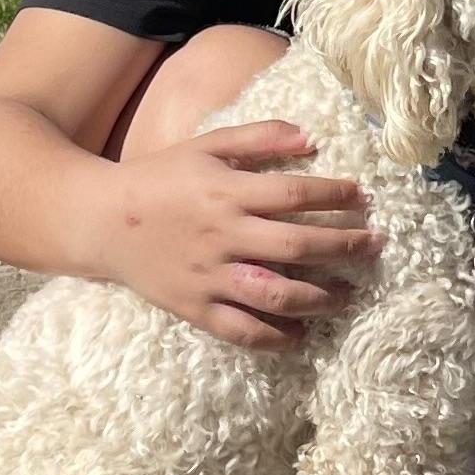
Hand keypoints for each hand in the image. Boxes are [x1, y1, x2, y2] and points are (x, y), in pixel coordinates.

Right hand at [98, 120, 377, 351]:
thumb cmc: (159, 177)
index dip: (335, 195)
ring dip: (322, 297)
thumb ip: (258, 137)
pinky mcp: (195, 308)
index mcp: (226, 193)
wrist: (98, 220)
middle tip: (376, 245)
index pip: (295, 194)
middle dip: (345, 246)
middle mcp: (222, 236)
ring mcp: (209, 277)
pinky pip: (243, 331)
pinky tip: (302, 335)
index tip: (363, 197)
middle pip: (298, 247)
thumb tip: (311, 135)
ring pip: (278, 295)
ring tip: (349, 294)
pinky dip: (276, 339)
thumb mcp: (206, 146)